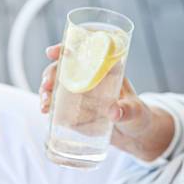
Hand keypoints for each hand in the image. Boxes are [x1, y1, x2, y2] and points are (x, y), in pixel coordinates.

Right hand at [39, 44, 153, 153]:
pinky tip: (46, 112)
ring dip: (46, 91)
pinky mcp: (75, 108)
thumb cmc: (138, 116)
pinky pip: (57, 103)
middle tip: (47, 85)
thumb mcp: (135, 111)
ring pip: (56, 85)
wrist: (133, 135)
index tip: (51, 52)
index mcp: (106, 68)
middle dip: (50, 73)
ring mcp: (80, 92)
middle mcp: (90, 77)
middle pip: (64, 67)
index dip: (66, 48)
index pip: (84, 51)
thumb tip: (114, 112)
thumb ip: (127, 111)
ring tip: (45, 105)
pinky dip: (48, 105)